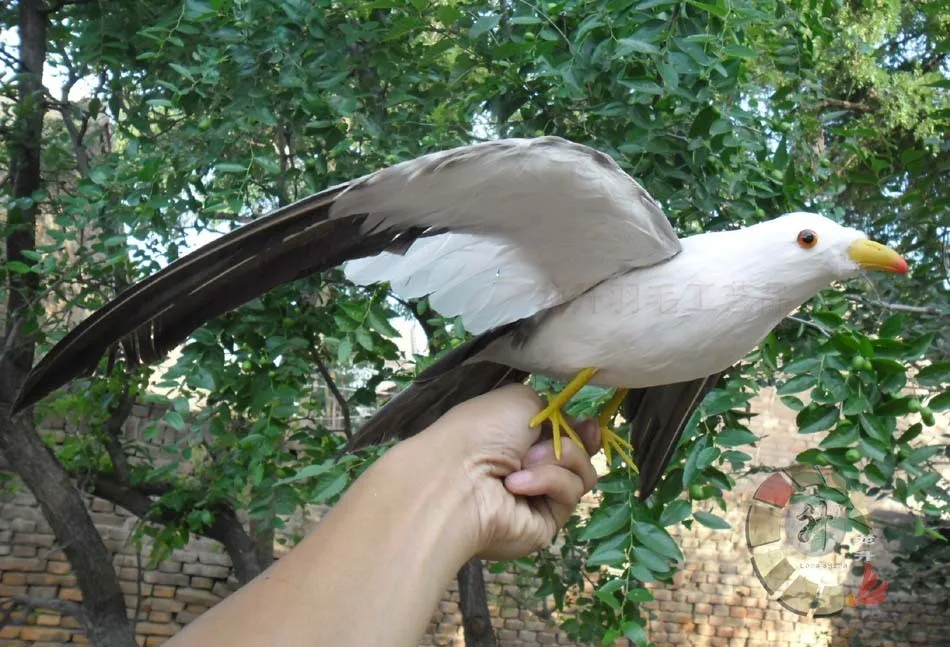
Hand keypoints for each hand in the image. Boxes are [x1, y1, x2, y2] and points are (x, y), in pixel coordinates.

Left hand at [420, 384, 599, 560]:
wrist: (457, 478)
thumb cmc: (481, 432)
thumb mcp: (518, 401)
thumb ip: (552, 408)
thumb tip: (578, 425)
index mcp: (520, 439)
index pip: (566, 436)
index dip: (582, 430)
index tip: (587, 426)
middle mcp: (530, 469)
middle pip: (581, 456)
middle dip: (575, 444)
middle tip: (559, 440)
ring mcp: (539, 499)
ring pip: (582, 474)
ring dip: (557, 460)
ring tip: (523, 463)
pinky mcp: (546, 524)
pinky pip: (569, 495)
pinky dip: (548, 481)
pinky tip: (516, 484)